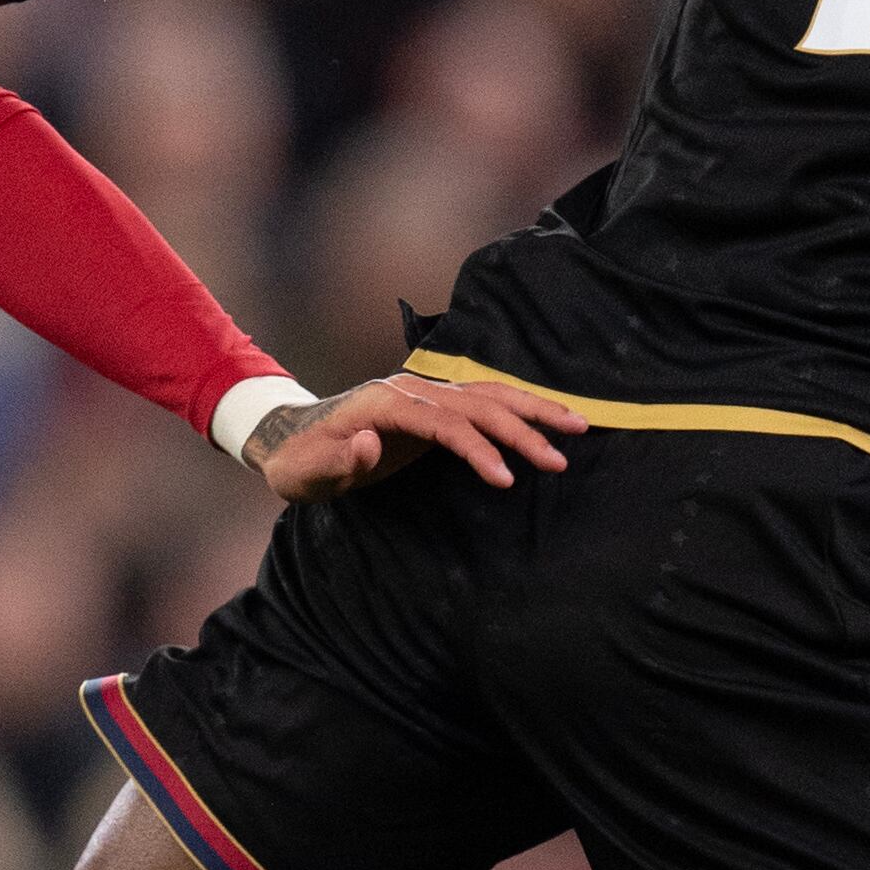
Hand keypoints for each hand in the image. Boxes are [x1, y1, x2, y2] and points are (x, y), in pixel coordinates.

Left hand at [245, 370, 588, 503]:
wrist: (291, 441)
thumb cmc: (300, 463)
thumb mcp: (308, 472)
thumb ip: (339, 461)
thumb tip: (371, 445)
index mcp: (385, 404)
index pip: (444, 423)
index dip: (477, 449)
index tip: (506, 478)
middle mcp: (411, 390)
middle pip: (476, 403)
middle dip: (522, 429)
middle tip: (560, 459)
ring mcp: (425, 394)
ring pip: (488, 395)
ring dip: (532, 410)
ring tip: (579, 426)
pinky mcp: (434, 406)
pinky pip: (483, 402)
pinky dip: (518, 409)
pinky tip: (548, 420)